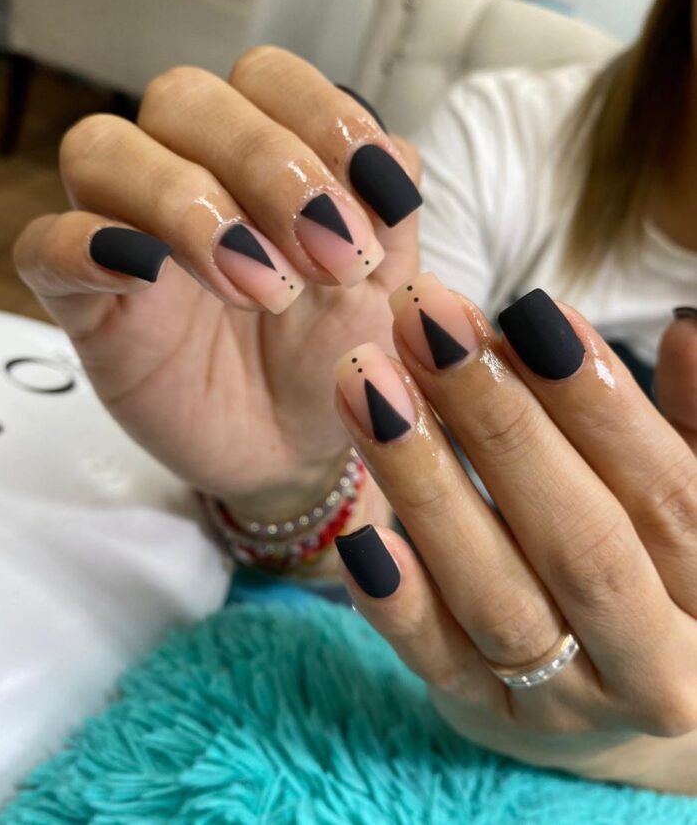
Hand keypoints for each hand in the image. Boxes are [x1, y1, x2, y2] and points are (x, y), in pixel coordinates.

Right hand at [13, 48, 420, 518]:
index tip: (381, 206)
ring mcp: (128, 237)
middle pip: (184, 99)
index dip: (322, 120)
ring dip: (188, 205)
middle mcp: (190, 181)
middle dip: (266, 167)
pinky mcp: (86, 304)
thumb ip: (391, 216)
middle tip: (329, 262)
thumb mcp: (387, 290)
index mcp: (262, 162)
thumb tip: (386, 157)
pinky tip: (148, 276)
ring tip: (264, 291)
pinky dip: (87, 246)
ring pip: (104, 151)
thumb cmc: (335, 360)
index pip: (265, 78)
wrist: (300, 452)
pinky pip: (45, 246)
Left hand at [333, 274, 696, 793]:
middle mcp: (655, 658)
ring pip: (496, 593)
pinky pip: (438, 663)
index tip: (528, 311)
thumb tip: (685, 327)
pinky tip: (361, 536)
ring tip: (367, 388)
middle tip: (425, 322)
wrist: (617, 700)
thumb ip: (692, 423)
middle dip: (496, 419)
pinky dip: (398, 604)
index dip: (598, 401)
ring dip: (426, 483)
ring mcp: (566, 698)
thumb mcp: (685, 497)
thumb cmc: (653, 572)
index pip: (667, 492)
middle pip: (577, 538)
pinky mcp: (487, 715)